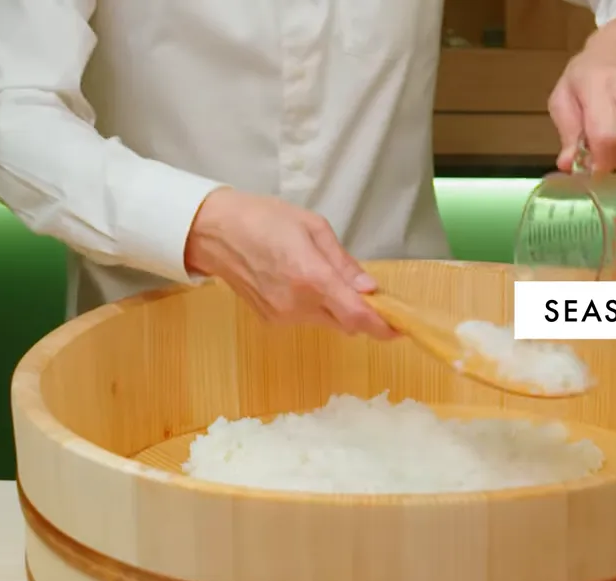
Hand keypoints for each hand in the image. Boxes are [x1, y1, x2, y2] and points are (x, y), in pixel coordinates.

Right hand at [184, 188, 397, 339]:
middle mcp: (298, 304)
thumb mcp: (313, 228)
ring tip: (322, 275)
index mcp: (311, 277)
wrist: (215, 233)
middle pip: (346, 323)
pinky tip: (301, 282)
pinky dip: (315, 307)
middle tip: (369, 293)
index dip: (383, 326)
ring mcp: (283, 316)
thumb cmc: (263, 219)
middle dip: (362, 312)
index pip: (357, 316)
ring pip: (327, 322)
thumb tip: (369, 289)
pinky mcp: (272, 320)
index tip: (400, 327)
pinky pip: (306, 319)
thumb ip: (343, 263)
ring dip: (337, 307)